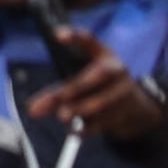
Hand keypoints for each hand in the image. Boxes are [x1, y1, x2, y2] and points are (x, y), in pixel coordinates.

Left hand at [28, 41, 167, 145]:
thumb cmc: (99, 87)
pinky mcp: (124, 111)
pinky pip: (104, 121)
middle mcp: (116, 70)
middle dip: (75, 88)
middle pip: (97, 76)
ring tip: (63, 116)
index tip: (57, 35)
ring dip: (80, 109)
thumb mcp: (83, 80)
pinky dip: (87, 128)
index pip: (90, 40)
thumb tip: (32, 110)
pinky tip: (74, 132)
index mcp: (103, 55)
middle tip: (58, 97)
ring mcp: (123, 91)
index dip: (76, 37)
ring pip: (102, 101)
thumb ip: (56, 92)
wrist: (134, 107)